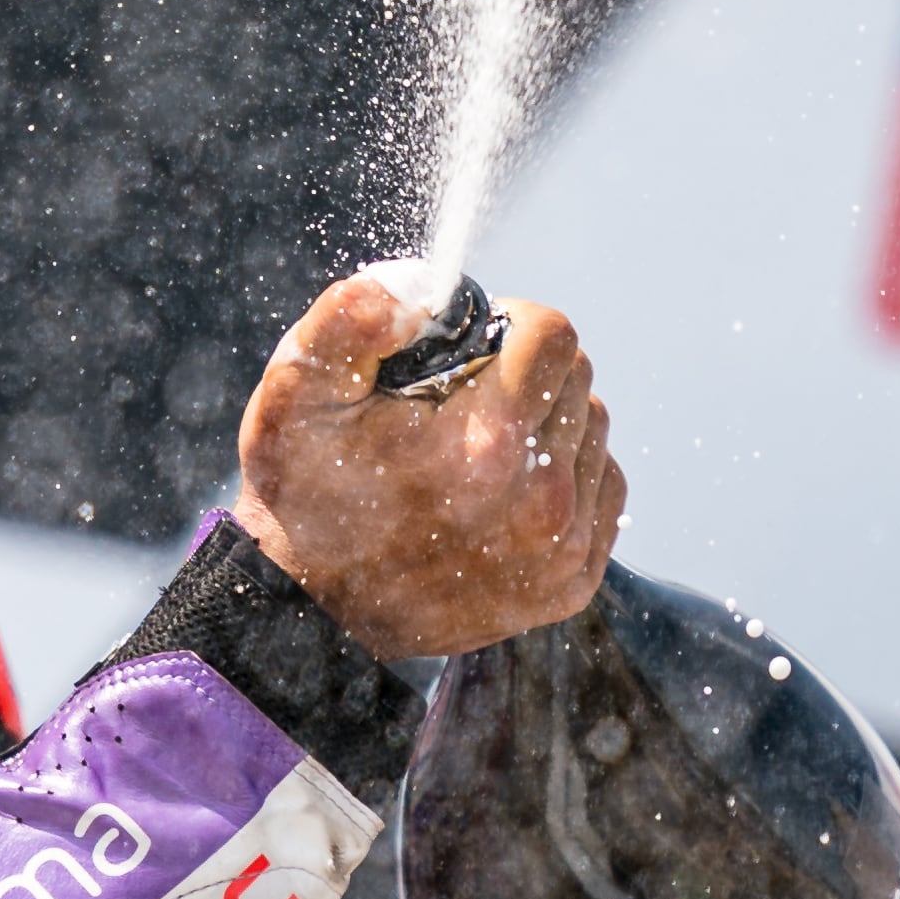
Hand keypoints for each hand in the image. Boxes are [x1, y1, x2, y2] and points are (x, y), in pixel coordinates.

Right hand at [231, 270, 624, 660]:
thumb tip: (422, 285)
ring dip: (548, 422)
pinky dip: (565, 475)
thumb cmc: (302, 492)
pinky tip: (504, 490)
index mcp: (482, 447)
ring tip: (478, 449)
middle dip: (527, 373)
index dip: (510, 324)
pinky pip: (603, 489)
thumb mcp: (296, 395)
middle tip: (463, 401)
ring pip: (594, 431)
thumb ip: (350, 320)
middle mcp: (538, 504)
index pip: (554, 337)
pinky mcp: (571, 584)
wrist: (307, 613)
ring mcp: (561, 551)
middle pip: (578, 380)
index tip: (472, 347)